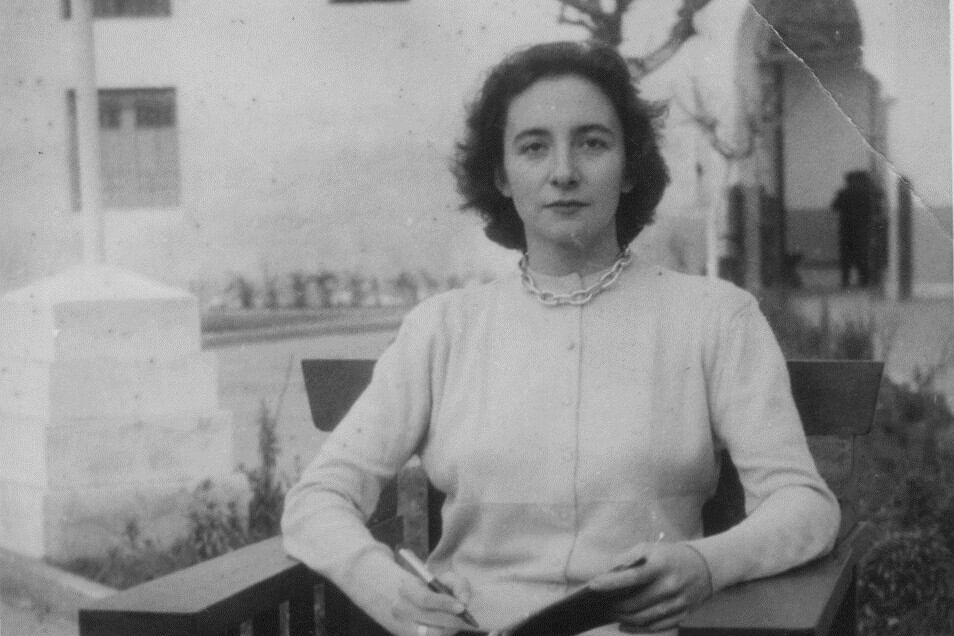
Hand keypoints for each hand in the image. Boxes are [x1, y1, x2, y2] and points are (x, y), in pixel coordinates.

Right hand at [392, 570, 474, 635]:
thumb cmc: (433, 590)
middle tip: (465, 617)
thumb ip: (458, 584)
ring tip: (456, 621)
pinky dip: (443, 633)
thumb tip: (464, 600)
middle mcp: (400, 608)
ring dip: (448, 628)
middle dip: (451, 618)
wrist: (410, 601)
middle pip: (429, 617)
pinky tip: (447, 627)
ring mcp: (401, 625)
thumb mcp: (445, 579)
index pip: (425, 599)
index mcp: (407, 588)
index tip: (462, 607)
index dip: (445, 604)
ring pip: (431, 632)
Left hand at [588, 543, 711, 632]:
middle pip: (636, 603)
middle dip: (614, 606)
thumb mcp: (649, 548)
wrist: (705, 566)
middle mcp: (670, 586)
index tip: (593, 586)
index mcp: (661, 566)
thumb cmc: (669, 556)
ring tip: (610, 613)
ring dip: (623, 618)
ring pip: (644, 619)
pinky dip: (637, 628)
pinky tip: (623, 624)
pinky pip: (656, 627)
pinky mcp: (682, 615)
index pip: (632, 577)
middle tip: (600, 605)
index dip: (611, 583)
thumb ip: (627, 559)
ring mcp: (677, 603)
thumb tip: (606, 574)